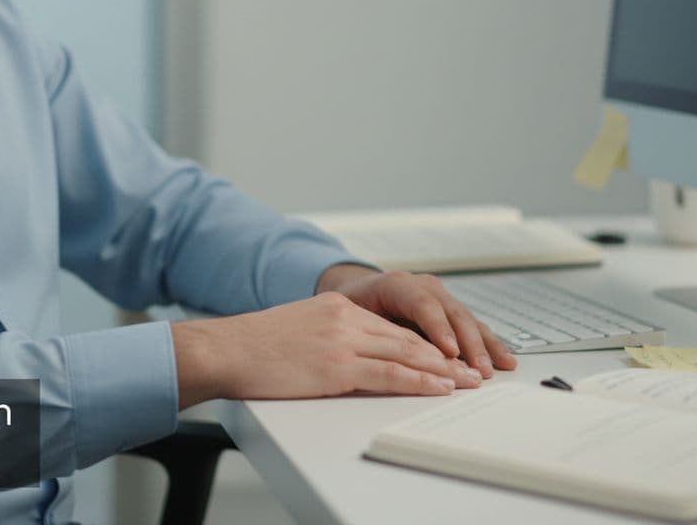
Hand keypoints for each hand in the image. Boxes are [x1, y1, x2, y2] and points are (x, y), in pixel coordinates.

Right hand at [172, 292, 485, 408]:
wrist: (225, 349)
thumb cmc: (251, 346)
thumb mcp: (296, 329)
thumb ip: (326, 335)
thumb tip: (344, 356)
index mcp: (337, 307)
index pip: (391, 326)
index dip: (423, 342)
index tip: (446, 354)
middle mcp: (345, 318)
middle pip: (406, 337)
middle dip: (443, 356)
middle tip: (471, 368)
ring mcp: (343, 341)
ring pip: (405, 354)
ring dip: (441, 370)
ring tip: (466, 381)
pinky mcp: (337, 366)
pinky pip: (388, 374)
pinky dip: (418, 381)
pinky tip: (437, 387)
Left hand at [315, 264, 516, 377]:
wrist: (358, 292)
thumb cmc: (352, 307)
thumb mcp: (351, 313)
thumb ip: (371, 329)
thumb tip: (388, 355)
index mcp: (397, 285)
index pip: (422, 305)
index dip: (438, 329)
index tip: (450, 352)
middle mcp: (424, 287)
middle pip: (452, 314)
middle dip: (469, 344)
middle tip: (479, 369)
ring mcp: (441, 298)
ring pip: (467, 320)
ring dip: (484, 346)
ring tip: (497, 367)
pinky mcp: (450, 312)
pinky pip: (473, 327)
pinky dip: (488, 344)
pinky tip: (504, 359)